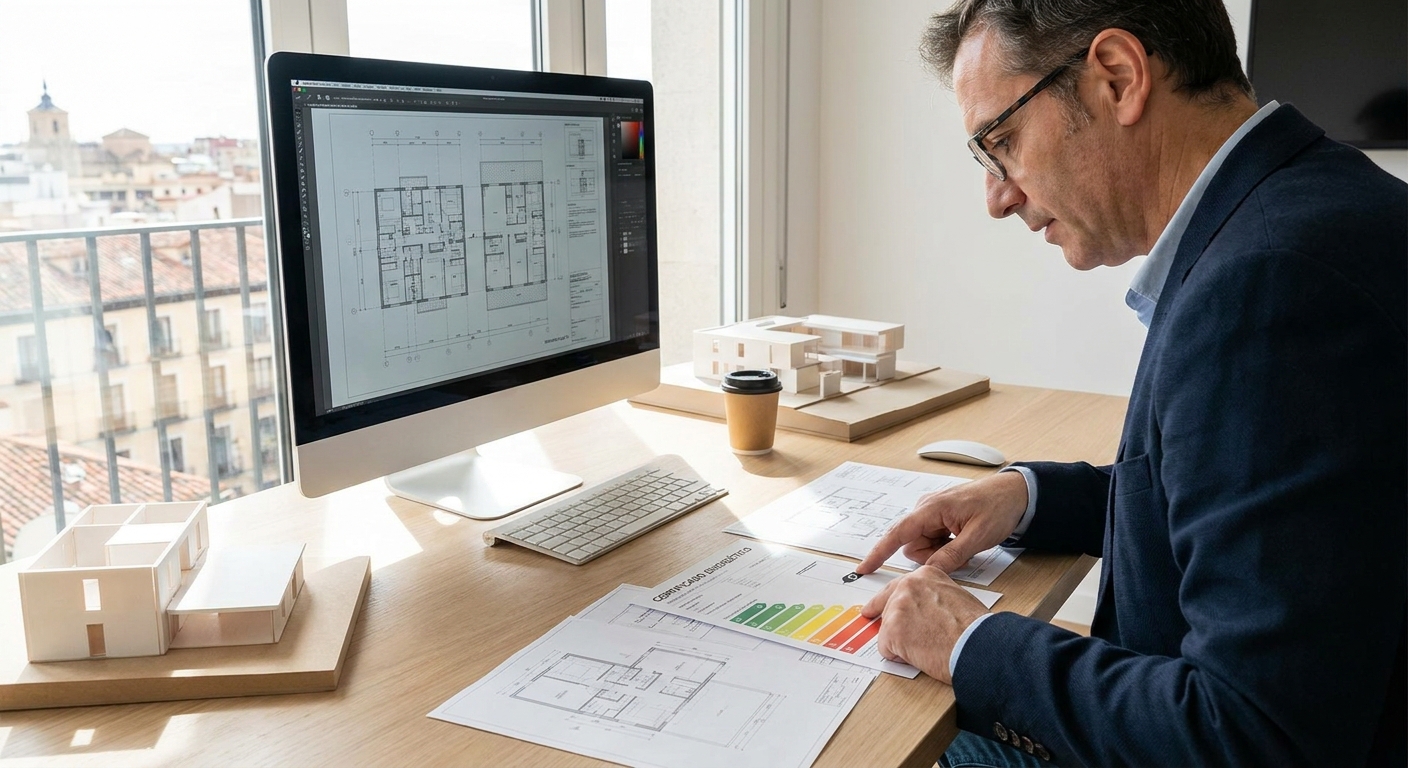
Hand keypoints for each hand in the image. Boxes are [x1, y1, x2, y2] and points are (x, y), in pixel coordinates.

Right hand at [855, 470, 1027, 574]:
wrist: (1014, 493)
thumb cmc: (998, 507)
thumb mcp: (978, 537)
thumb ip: (952, 556)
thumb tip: (929, 573)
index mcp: (932, 508)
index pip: (898, 533)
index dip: (879, 552)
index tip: (865, 568)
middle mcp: (926, 508)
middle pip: (912, 545)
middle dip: (931, 557)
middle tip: (959, 554)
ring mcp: (932, 513)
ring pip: (922, 546)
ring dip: (940, 553)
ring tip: (964, 545)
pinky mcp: (938, 518)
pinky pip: (932, 541)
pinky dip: (944, 547)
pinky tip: (962, 541)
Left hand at [860, 565, 989, 682]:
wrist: (978, 645)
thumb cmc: (976, 627)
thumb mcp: (955, 597)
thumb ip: (934, 598)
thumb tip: (925, 611)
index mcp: (925, 576)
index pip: (897, 588)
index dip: (887, 602)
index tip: (873, 608)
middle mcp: (908, 586)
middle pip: (886, 607)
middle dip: (890, 623)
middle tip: (889, 630)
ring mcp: (897, 607)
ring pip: (887, 630)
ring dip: (902, 643)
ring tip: (927, 647)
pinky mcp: (892, 630)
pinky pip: (886, 649)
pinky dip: (900, 658)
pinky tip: (921, 656)